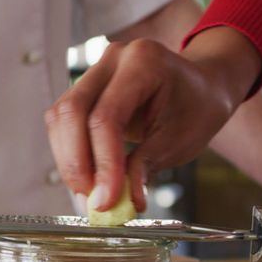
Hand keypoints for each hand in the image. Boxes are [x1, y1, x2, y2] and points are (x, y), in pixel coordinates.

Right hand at [44, 28, 261, 211]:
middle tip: (91, 199)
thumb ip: (145, 168)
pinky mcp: (85, 88)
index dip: (102, 162)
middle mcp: (112, 59)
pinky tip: (87, 176)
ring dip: (69, 160)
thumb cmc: (197, 108)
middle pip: (72, 111)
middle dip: (76, 162)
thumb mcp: (181, 141)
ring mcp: (95, 71)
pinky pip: (64, 122)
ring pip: (60, 117)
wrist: (201, 87)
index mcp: (143, 63)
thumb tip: (120, 202)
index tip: (106, 199)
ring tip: (89, 192)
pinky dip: (71, 152)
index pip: (107, 117)